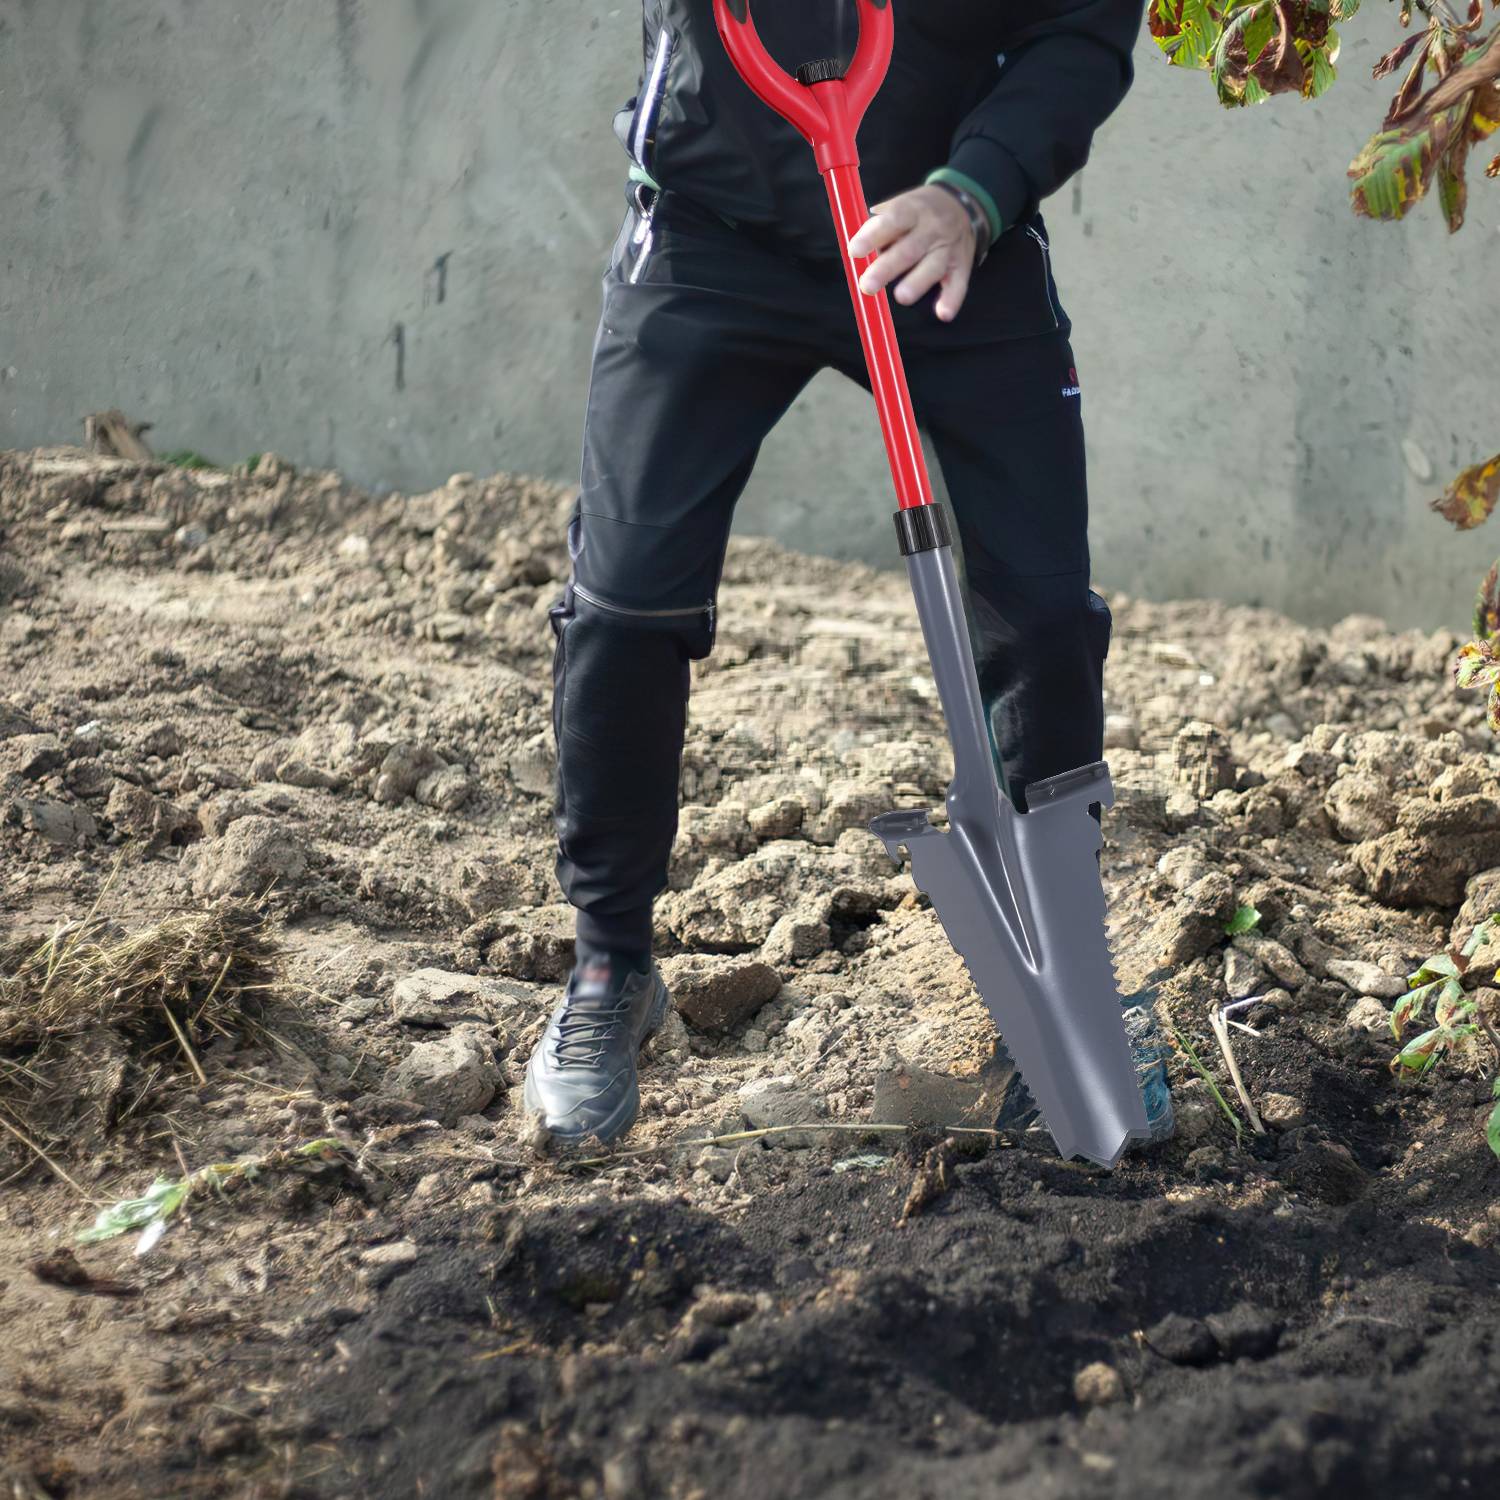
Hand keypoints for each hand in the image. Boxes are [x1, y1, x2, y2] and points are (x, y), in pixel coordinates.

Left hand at [847, 185, 976, 321]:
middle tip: (867, 286)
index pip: (892, 221)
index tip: (854, 251)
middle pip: (909, 249)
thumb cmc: (918, 213)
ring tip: (901, 297)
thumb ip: (878, 229)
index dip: (873, 236)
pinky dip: (952, 300)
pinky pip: (958, 284)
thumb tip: (857, 256)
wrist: (962, 204)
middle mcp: (932, 228)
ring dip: (918, 282)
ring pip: (934, 266)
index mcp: (912, 210)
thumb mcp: (900, 206)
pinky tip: (943, 313)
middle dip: (887, 269)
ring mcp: (949, 248)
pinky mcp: (962, 266)